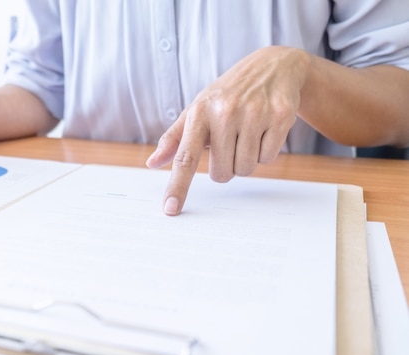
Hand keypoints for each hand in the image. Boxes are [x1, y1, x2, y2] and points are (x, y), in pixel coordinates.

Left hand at [146, 46, 309, 214]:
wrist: (271, 66)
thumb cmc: (227, 95)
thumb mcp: (196, 110)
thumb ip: (174, 139)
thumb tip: (152, 163)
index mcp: (199, 113)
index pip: (184, 157)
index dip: (177, 186)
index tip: (170, 209)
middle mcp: (225, 112)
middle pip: (221, 173)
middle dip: (225, 166)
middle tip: (229, 143)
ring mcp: (254, 113)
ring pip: (246, 168)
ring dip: (246, 160)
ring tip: (246, 134)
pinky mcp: (280, 115)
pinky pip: (268, 158)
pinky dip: (265, 151)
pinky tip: (263, 130)